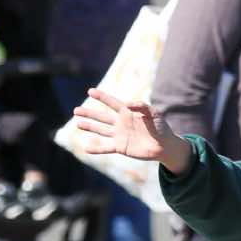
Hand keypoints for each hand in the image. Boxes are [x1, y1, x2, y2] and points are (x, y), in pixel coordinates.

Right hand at [72, 87, 188, 173]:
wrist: (165, 146)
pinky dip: (96, 149)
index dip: (102, 97)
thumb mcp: (154, 113)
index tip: (90, 91)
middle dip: (89, 113)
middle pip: (102, 117)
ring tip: (78, 123)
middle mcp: (121, 123)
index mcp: (128, 113)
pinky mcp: (121, 147)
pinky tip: (86, 148)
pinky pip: (106, 147)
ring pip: (101, 130)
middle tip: (75, 110)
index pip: (112, 103)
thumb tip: (127, 104)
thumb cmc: (161, 127)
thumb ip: (142, 106)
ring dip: (89, 127)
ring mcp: (120, 135)